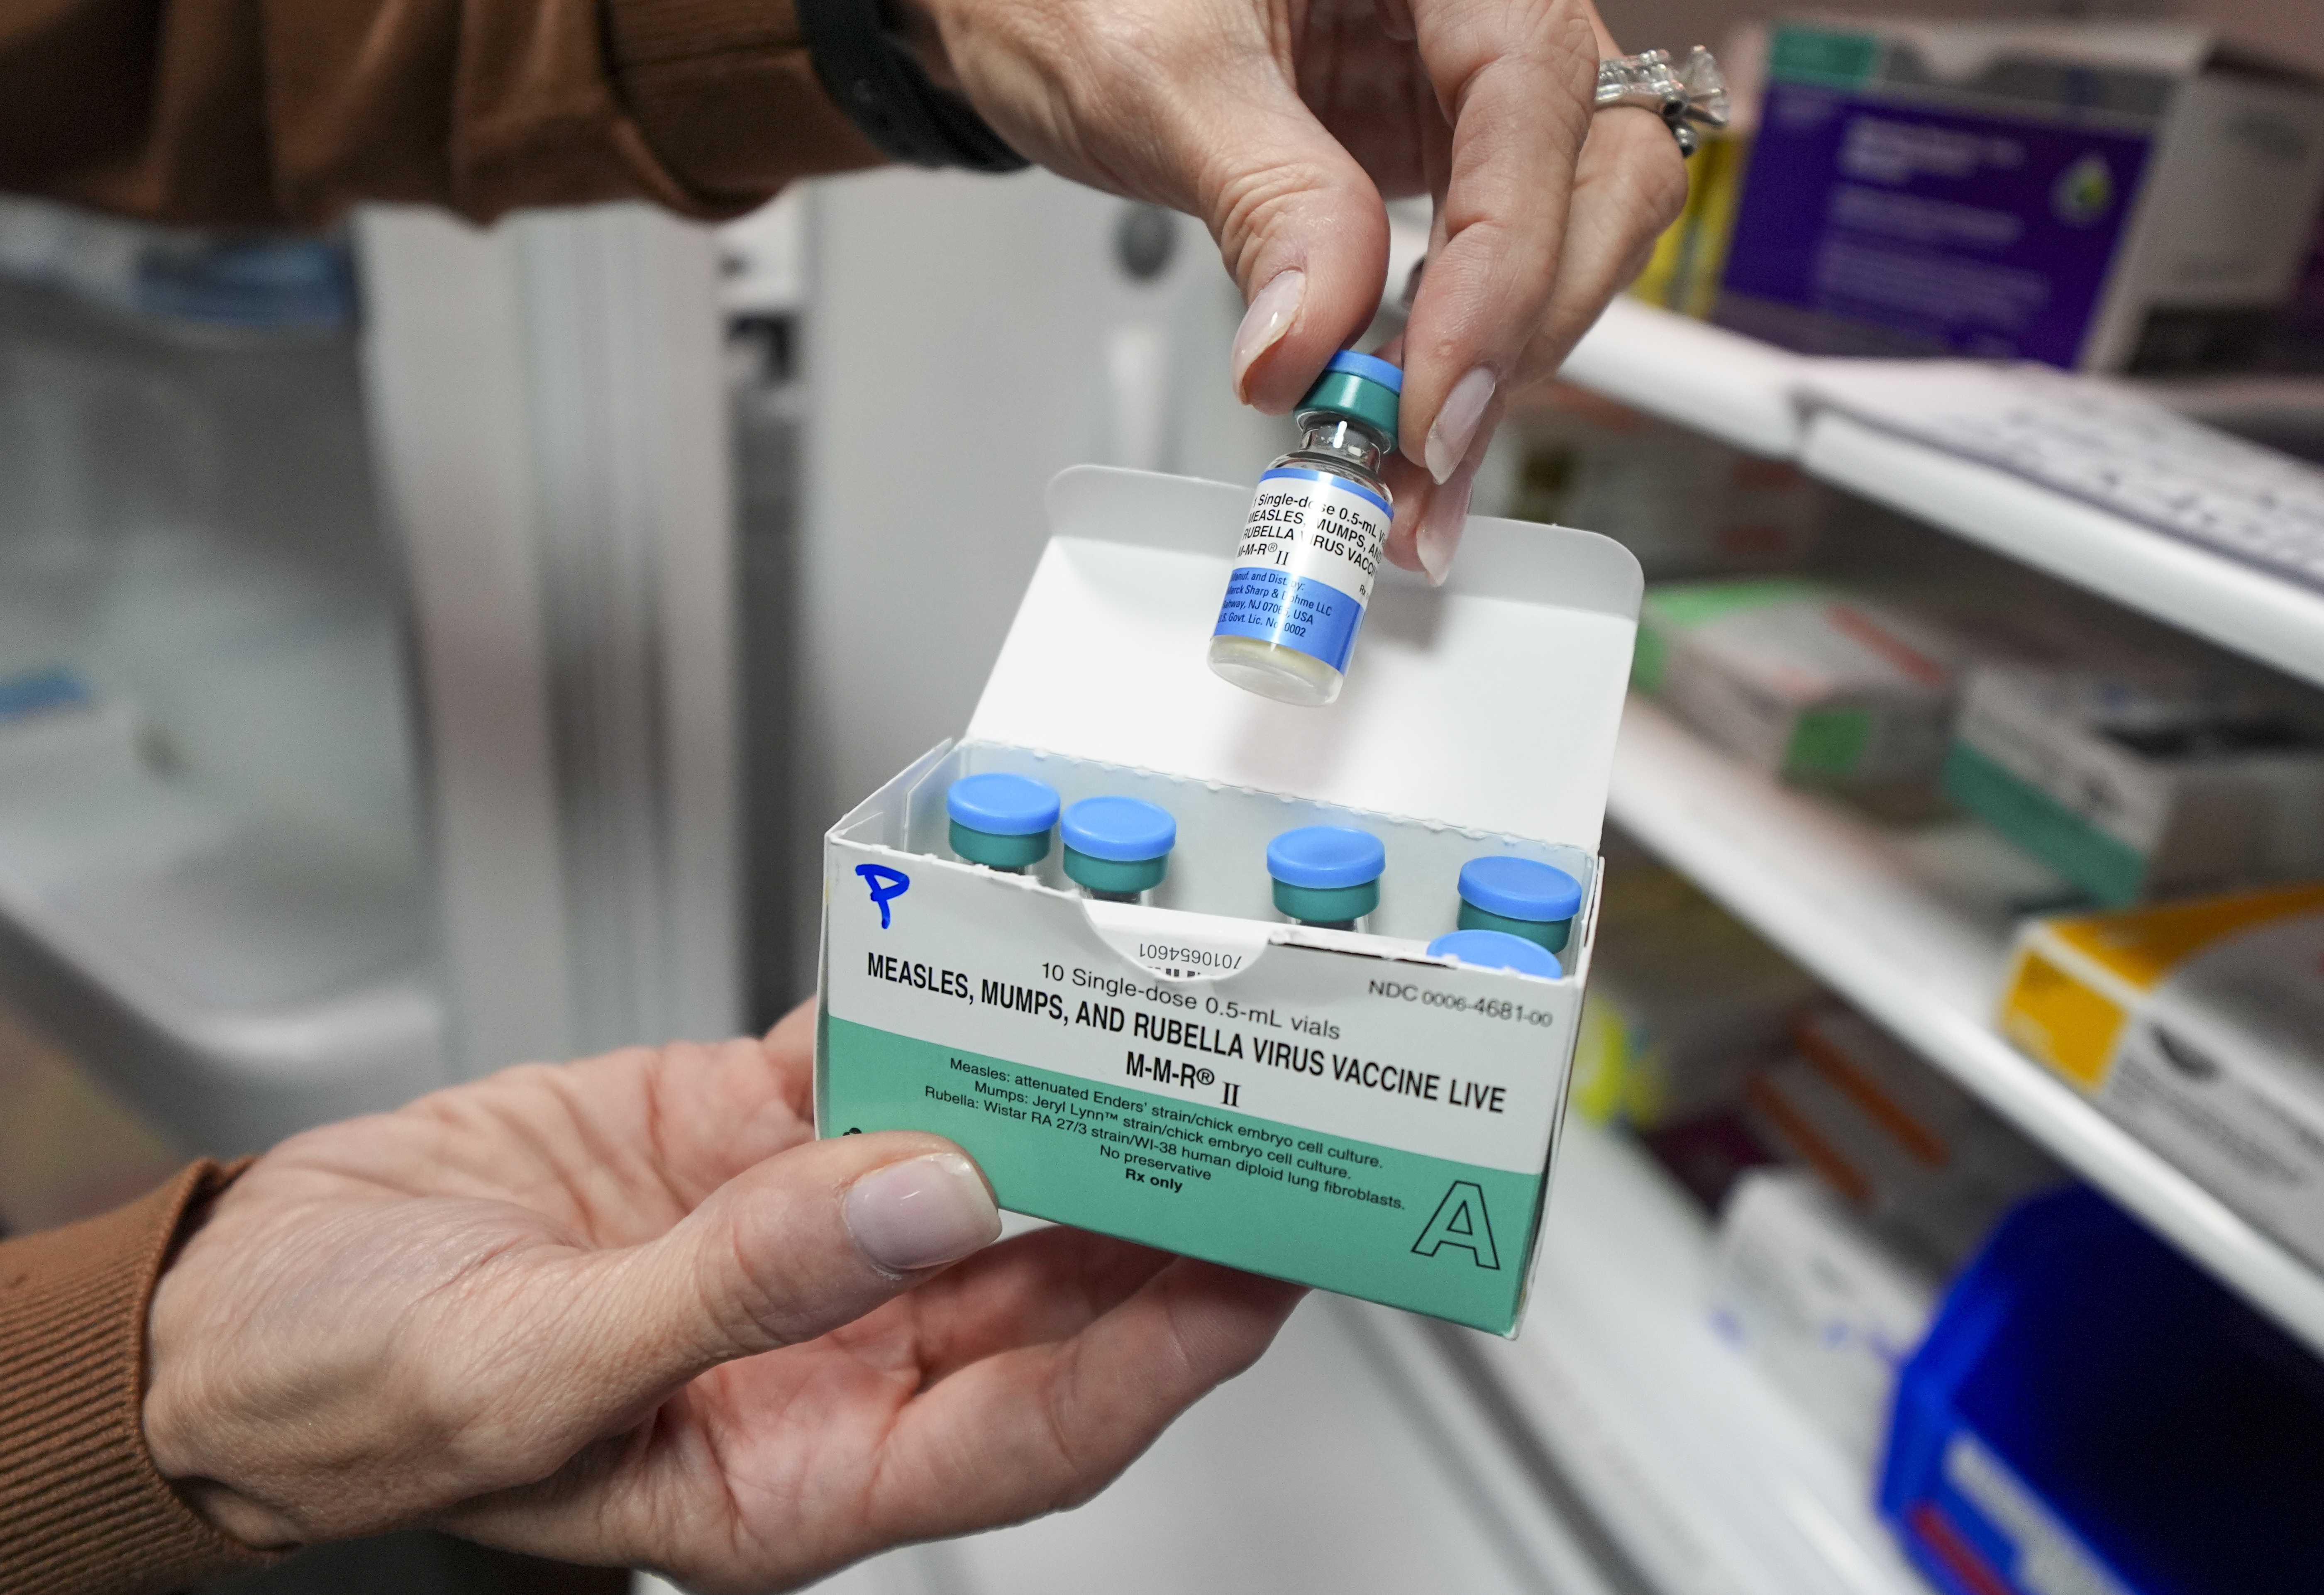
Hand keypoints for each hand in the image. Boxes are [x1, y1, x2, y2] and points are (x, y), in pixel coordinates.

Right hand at [143, 1002, 1302, 1591]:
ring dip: (1062, 1111)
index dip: (1157, 1356)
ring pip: (970, 1174)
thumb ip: (739, 1291)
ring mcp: (789, 1239)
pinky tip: (986, 963)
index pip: (1029, 1429)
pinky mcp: (737, 1137)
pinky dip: (920, 1016)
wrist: (242, 1304)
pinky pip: (860, 1071)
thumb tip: (924, 1199)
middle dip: (1153, 1225)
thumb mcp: (530, 1369)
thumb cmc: (347, 1400)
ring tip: (1164, 1041)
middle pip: (1034, 1298)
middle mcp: (821, 1358)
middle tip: (1260, 1136)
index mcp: (789, 1470)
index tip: (1259, 1277)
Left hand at [907, 0, 1686, 577]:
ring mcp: (1471, 78)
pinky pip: (1499, 255)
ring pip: (1572, 225)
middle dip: (1526, 326)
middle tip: (1426, 449)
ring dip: (1504, 361)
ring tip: (1412, 472)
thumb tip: (1314, 345)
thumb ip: (1261, 201)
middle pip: (1600, 164)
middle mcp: (1483, 0)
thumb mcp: (1152, 77)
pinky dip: (1462, 349)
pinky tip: (1410, 420)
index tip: (1432, 390)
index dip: (1503, 260)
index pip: (1530, 94)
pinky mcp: (1442, 150)